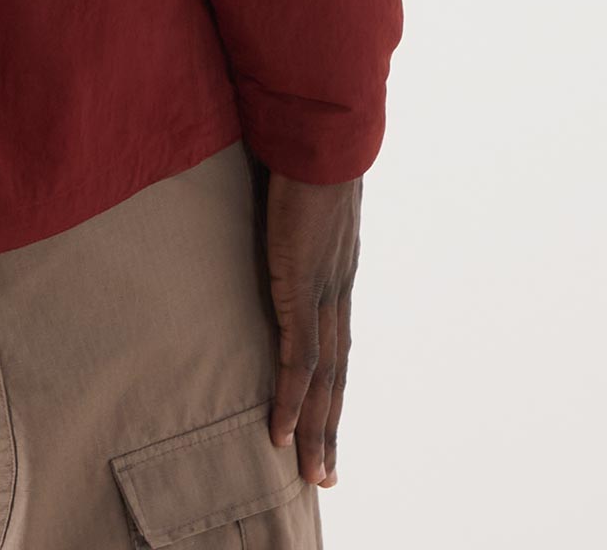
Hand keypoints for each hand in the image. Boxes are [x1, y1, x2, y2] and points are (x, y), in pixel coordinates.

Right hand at [262, 170, 361, 488]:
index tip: (326, 423)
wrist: (320, 132)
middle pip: (336, 374)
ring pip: (324, 379)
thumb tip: (270, 205)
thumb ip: (287, 212)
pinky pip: (298, 357)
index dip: (331, 387)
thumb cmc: (302, 149)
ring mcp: (322, 292)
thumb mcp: (295, 192)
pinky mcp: (301, 286)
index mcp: (335, 271)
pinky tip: (281, 432)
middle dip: (331, 427)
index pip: (336, 343)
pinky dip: (291, 398)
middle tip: (326, 475)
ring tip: (312, 473)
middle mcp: (336, 290)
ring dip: (318, 429)